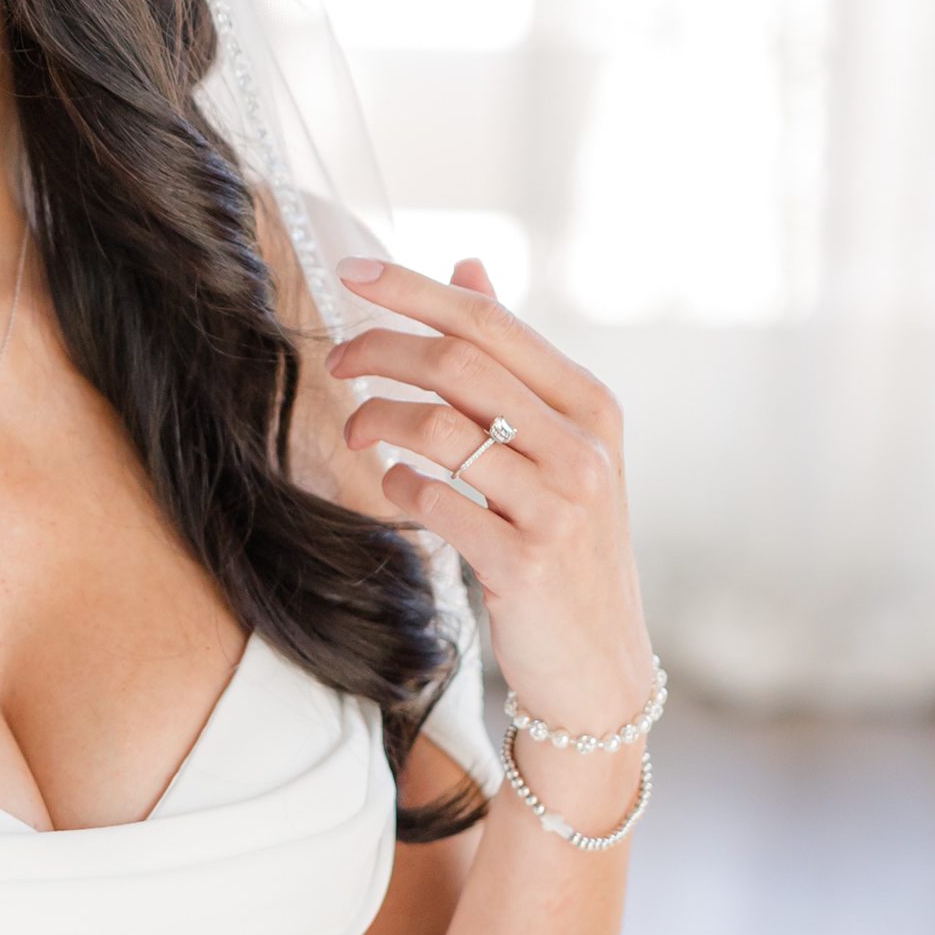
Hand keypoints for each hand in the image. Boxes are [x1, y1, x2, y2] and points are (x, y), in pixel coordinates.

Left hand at [327, 255, 654, 749]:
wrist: (599, 666)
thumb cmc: (566, 546)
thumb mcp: (559, 447)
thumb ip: (512, 362)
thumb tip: (468, 268)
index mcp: (591, 404)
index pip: (490, 322)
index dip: (413, 290)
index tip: (351, 272)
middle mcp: (582, 447)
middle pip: (459, 365)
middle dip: (380, 352)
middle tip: (335, 362)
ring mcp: (557, 505)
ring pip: (439, 429)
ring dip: (378, 422)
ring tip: (356, 436)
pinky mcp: (523, 561)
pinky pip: (435, 502)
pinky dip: (398, 488)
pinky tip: (394, 491)